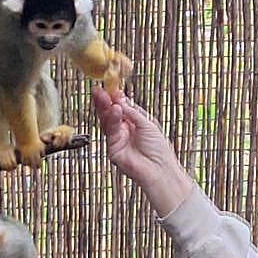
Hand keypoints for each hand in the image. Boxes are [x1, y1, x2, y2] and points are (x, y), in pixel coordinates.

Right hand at [91, 87, 193, 214]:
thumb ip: (132, 111)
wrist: (159, 169)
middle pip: (111, 113)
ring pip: (107, 121)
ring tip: (103, 97)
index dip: (116, 97)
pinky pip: (110, 132)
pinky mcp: (113, 149)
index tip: (110, 87)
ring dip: (105, 108)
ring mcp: (118, 139)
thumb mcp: (147, 123)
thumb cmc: (159, 149)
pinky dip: (111, 120)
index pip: (122, 107)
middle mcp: (125, 130)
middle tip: (98, 90)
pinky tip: (114, 111)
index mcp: (135, 122)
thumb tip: (119, 99)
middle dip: (105, 101)